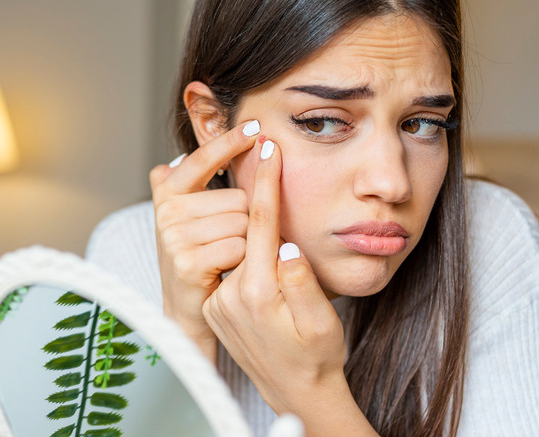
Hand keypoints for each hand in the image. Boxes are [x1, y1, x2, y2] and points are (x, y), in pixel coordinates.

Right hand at [149, 120, 259, 361]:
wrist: (189, 311)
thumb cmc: (201, 258)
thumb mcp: (193, 217)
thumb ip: (193, 184)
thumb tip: (183, 154)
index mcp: (168, 192)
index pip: (203, 159)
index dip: (228, 142)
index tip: (256, 128)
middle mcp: (167, 210)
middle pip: (238, 198)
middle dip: (246, 220)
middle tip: (230, 243)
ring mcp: (174, 236)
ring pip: (242, 222)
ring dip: (247, 242)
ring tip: (229, 258)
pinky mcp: (186, 262)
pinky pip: (238, 246)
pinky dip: (243, 260)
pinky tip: (228, 270)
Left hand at [202, 139, 377, 435]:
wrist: (297, 390)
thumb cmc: (317, 356)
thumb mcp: (321, 321)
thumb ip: (302, 282)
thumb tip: (286, 245)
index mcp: (258, 292)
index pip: (260, 223)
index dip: (266, 182)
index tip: (268, 148)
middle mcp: (231, 295)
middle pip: (243, 229)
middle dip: (255, 196)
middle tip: (263, 160)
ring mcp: (220, 302)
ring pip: (236, 245)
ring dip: (251, 225)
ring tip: (266, 209)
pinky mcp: (217, 306)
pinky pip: (232, 265)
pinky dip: (244, 249)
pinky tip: (259, 247)